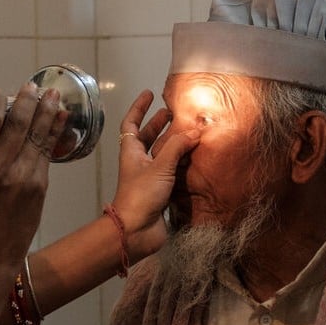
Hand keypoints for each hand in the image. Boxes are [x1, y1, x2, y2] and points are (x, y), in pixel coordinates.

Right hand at [0, 84, 64, 276]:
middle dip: (27, 101)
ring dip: (47, 111)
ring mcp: (22, 177)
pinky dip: (54, 132)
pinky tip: (59, 118)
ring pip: (38, 135)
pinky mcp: (40, 185)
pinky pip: (47, 151)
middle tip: (32, 86)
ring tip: (52, 94)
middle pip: (17, 125)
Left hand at [109, 89, 199, 260]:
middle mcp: (139, 162)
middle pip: (148, 137)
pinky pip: (172, 171)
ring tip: (189, 131)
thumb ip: (177, 148)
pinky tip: (195, 157)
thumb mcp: (160, 166)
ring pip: (161, 154)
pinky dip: (181, 162)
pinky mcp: (161, 191)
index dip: (139, 107)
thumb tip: (195, 131)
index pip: (131, 123)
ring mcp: (149, 177)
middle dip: (159, 124)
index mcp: (131, 151)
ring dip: (173, 142)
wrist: (137, 230)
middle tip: (174, 112)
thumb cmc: (141, 194)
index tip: (149, 94)